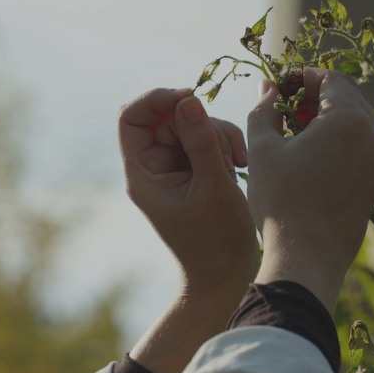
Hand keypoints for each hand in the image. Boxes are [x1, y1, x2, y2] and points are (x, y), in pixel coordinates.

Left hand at [118, 87, 258, 299]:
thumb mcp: (214, 187)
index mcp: (142, 174)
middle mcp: (152, 167)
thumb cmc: (216, 241)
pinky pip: (207, 139)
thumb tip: (188, 99)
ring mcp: (174, 167)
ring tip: (237, 167)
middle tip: (228, 152)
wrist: (226, 275)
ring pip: (192, 124)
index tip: (191, 97)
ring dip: (220, 136)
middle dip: (202, 125)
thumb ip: (202, 141)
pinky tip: (240, 168)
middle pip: (169, 117)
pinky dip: (226, 146)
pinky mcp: (194, 169)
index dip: (157, 99)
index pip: (132, 117)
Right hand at [246, 69, 373, 311]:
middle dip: (315, 96)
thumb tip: (268, 87)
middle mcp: (373, 133)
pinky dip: (337, 140)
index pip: (329, 78)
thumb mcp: (262, 149)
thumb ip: (264, 110)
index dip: (302, 77)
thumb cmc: (280, 200)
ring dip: (326, 118)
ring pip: (354, 121)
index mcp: (347, 118)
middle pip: (346, 97)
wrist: (306, 254)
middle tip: (285, 109)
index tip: (280, 86)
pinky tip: (310, 157)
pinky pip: (359, 145)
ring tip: (294, 134)